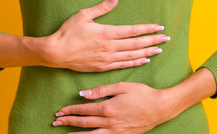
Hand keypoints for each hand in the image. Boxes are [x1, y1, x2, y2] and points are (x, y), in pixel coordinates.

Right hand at [39, 0, 169, 71]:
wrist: (56, 53)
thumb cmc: (68, 32)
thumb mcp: (84, 15)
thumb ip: (102, 7)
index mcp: (107, 32)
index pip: (133, 31)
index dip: (148, 29)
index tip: (159, 28)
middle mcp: (110, 47)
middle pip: (136, 44)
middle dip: (153, 41)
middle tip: (166, 39)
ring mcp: (107, 58)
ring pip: (132, 56)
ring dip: (147, 52)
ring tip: (159, 50)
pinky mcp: (103, 67)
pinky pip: (123, 65)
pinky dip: (135, 63)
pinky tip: (144, 60)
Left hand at [52, 82, 175, 132]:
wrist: (160, 108)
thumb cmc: (142, 94)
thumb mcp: (122, 86)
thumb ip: (101, 91)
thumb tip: (83, 94)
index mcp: (108, 108)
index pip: (84, 110)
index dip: (70, 110)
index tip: (60, 111)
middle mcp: (109, 122)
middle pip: (84, 123)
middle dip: (69, 122)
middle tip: (56, 122)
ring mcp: (116, 132)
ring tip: (66, 133)